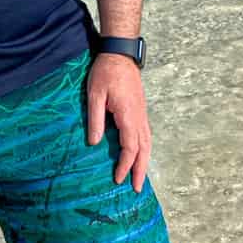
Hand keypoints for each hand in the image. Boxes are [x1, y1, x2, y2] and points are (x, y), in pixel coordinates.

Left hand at [86, 53, 151, 191]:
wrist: (119, 53)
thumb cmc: (105, 72)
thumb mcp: (94, 94)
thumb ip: (95, 119)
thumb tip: (94, 143)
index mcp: (128, 115)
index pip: (130, 147)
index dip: (125, 165)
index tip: (118, 179)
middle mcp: (139, 117)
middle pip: (144, 149)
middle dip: (140, 170)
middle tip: (137, 189)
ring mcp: (142, 113)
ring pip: (148, 143)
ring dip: (145, 161)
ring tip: (140, 177)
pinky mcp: (140, 110)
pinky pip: (146, 135)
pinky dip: (144, 149)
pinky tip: (139, 155)